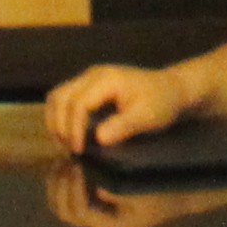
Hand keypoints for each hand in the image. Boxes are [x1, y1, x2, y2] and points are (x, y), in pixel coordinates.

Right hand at [43, 61, 193, 152]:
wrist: (170, 89)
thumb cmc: (161, 102)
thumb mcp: (147, 117)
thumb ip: (123, 126)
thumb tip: (98, 139)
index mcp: (106, 79)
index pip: (78, 103)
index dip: (73, 129)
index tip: (78, 151)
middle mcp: (93, 75)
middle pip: (60, 97)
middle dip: (59, 126)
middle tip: (68, 150)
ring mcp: (88, 78)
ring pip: (57, 96)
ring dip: (55, 120)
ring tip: (64, 144)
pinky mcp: (87, 86)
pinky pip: (64, 98)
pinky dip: (60, 116)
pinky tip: (67, 134)